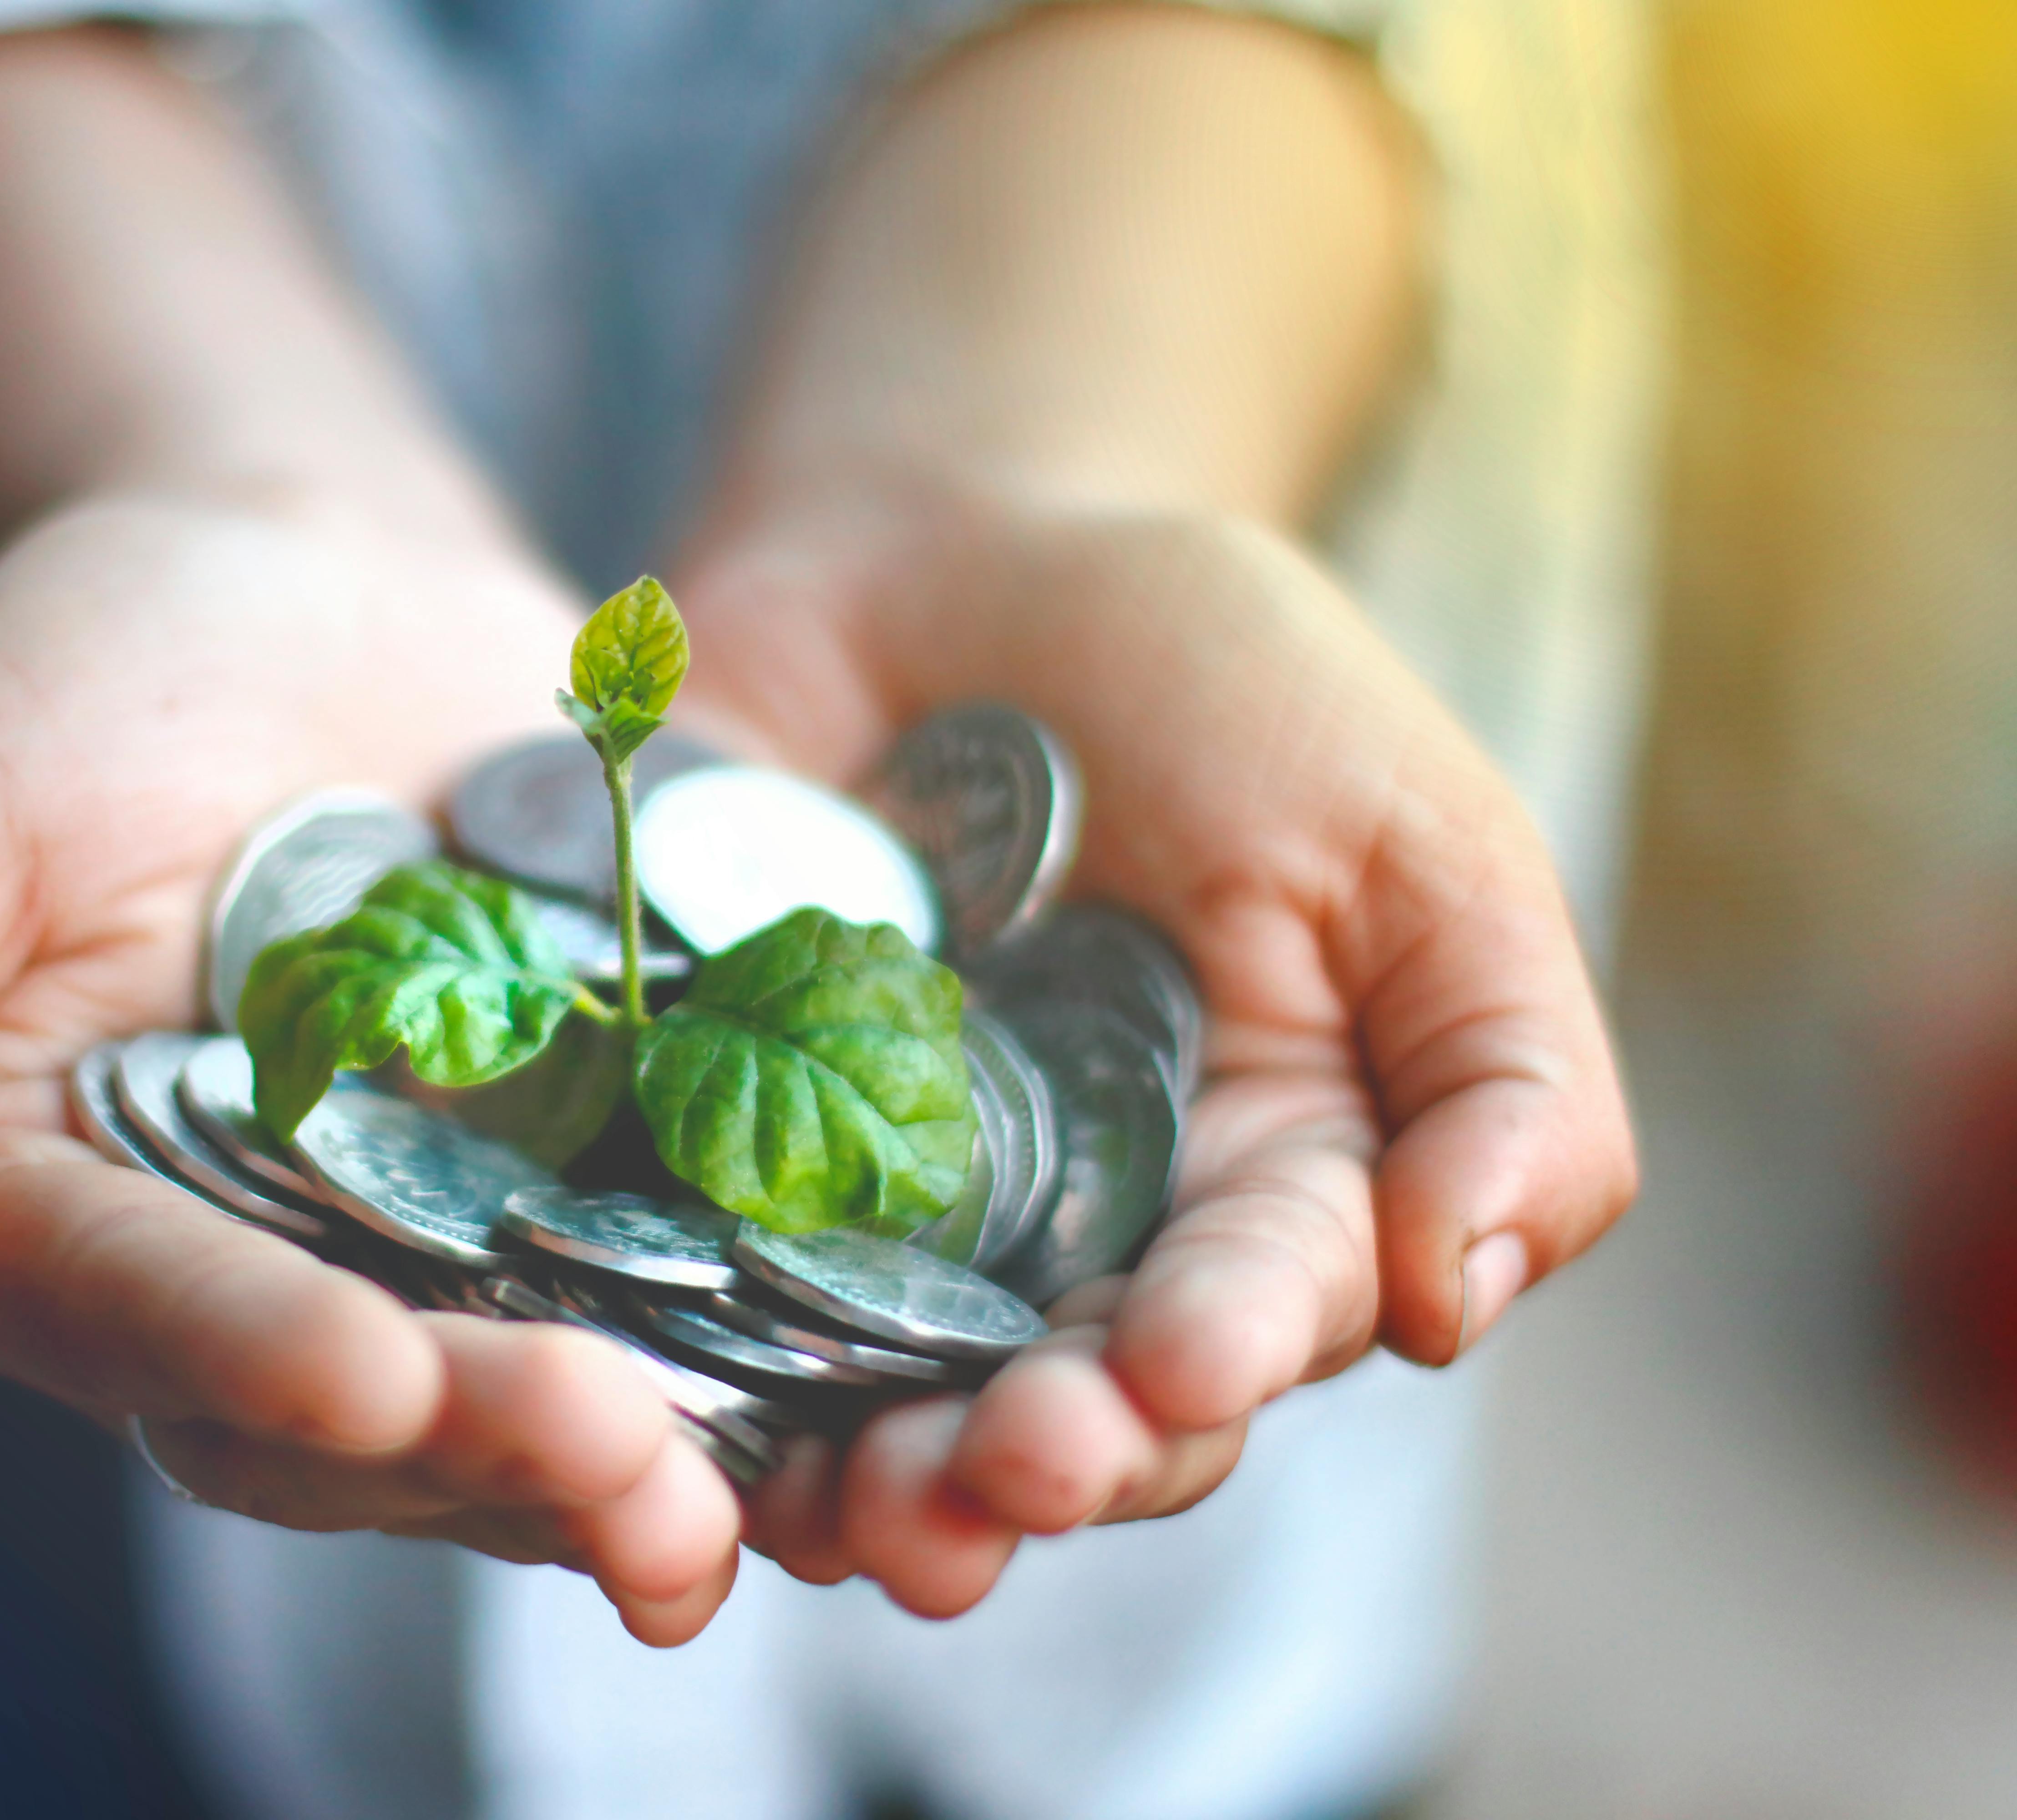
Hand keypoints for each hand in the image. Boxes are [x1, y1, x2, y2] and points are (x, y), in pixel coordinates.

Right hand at [0, 493, 744, 1643]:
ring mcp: (439, 1244)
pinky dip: (770, 1356)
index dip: (254, 1358)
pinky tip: (873, 1399)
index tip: (366, 1383)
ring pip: (535, 1398)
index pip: (152, 1321)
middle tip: (630, 1474)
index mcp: (66, 1230)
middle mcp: (255, 1279)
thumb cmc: (62, 683)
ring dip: (645, 1464)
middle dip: (496, 1447)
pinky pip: (682, 1293)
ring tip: (748, 1499)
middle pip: (368, 1413)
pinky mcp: (598, 1179)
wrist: (294, 578)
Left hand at [676, 488, 1636, 1614]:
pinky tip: (686, 1442)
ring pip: (887, 1414)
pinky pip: (701, 1315)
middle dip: (1045, 1460)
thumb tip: (1455, 1298)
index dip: (1216, 1358)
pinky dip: (697, 1393)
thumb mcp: (1414, 839)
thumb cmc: (1213, 683)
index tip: (1175, 1365)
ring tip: (853, 1514)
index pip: (1252, 1320)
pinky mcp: (717, 1173)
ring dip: (875, 1487)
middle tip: (1004, 1470)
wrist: (943, 556)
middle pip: (1072, 1416)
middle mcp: (1078, 1253)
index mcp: (1260, 1194)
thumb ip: (1502, 1074)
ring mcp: (890, 1227)